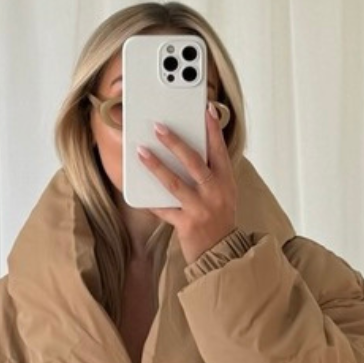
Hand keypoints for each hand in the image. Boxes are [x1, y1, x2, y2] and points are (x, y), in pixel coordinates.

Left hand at [136, 104, 238, 265]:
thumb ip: (211, 172)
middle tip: (159, 127)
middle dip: (175, 142)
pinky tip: (138, 188)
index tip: (206, 109)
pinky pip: (164, 210)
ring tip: (141, 151)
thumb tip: (189, 148)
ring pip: (175, 183)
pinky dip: (151, 200)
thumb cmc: (219, 219)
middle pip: (194, 162)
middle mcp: (215, 193)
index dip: (213, 129)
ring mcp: (200, 209)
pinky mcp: (186, 224)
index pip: (220, 150)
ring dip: (156, 165)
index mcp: (226, 181)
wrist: (222, 253)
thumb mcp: (223, 192)